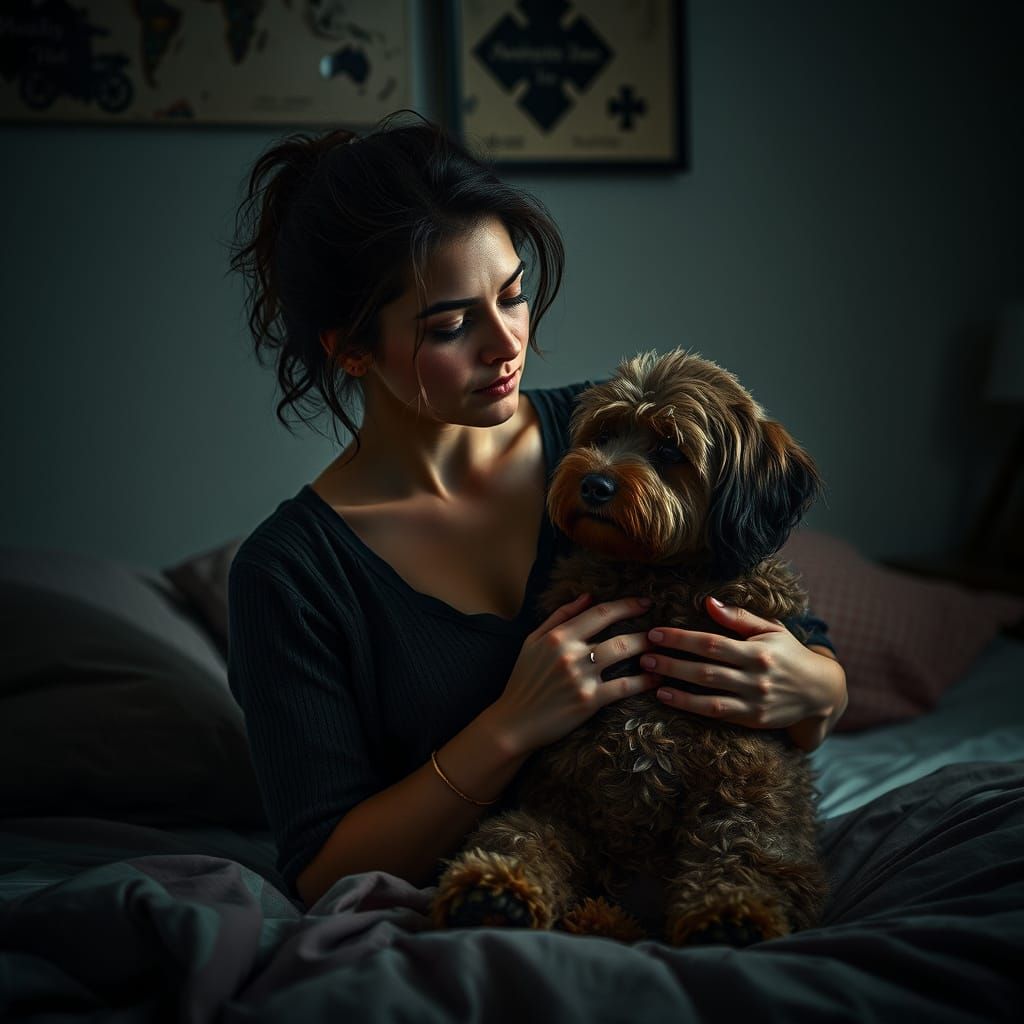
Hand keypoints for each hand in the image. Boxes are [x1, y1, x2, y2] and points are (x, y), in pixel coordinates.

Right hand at [490, 594, 661, 755]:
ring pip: (623, 655)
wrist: (514, 722)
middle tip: (661, 630)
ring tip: (662, 650)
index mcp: (558, 636)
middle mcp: (570, 653)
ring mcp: (581, 677)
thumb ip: (560, 616)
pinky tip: (657, 679)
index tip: (644, 603)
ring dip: (647, 650)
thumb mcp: (533, 641)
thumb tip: (588, 596)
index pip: (599, 613)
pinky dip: (644, 681)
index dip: (626, 605)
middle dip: (644, 629)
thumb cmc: (523, 680)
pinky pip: (624, 686)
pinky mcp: (588, 701)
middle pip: (617, 634)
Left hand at [642, 597, 846, 748]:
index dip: (682, 638)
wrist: (820, 691)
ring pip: (708, 695)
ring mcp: (754, 700)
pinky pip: (717, 713)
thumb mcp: (771, 629)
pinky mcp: (753, 719)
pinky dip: (690, 706)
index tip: (656, 633)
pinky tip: (668, 698)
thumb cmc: (790, 653)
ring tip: (649, 677)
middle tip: (643, 654)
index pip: (712, 643)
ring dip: (676, 686)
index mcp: (759, 650)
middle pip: (706, 669)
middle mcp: (756, 677)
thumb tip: (708, 602)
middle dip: (672, 661)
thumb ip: (740, 617)